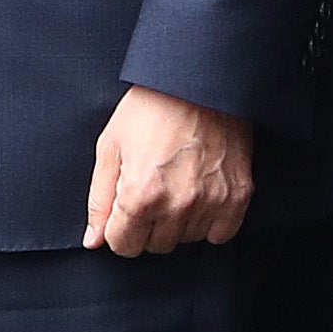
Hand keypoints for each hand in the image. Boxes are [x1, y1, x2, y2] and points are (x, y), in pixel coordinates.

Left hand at [86, 84, 251, 255]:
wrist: (198, 84)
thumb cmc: (149, 110)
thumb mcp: (109, 149)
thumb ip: (100, 200)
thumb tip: (93, 240)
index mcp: (140, 196)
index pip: (124, 246)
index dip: (118, 231)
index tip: (122, 214)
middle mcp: (178, 205)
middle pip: (155, 246)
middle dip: (146, 226)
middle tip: (149, 193)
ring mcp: (212, 201)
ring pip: (186, 239)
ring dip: (177, 223)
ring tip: (174, 186)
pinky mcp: (239, 195)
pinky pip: (221, 233)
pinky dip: (209, 223)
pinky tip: (198, 196)